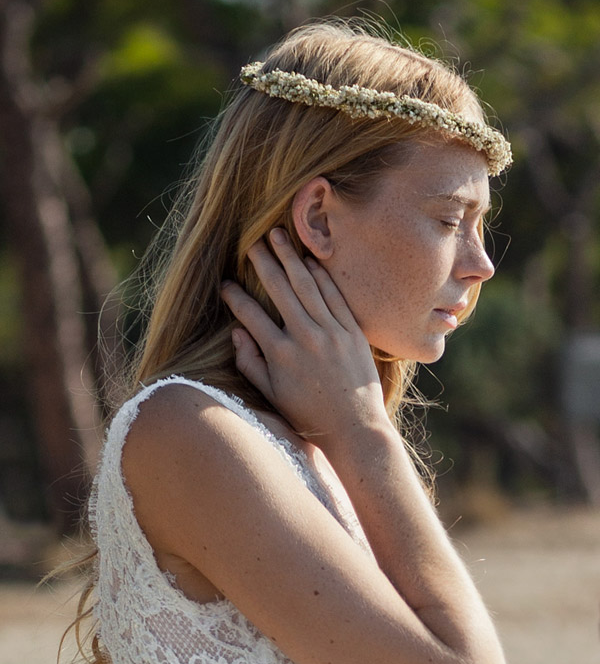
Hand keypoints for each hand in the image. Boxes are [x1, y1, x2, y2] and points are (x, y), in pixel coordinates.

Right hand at [220, 229, 386, 443]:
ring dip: (291, 257)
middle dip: (263, 262)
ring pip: (306, 285)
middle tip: (252, 242)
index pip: (251, 315)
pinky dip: (322, 275)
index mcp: (280, 355)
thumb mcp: (272, 396)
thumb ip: (251, 364)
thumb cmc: (310, 416)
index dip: (235, 297)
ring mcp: (331, 332)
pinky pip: (334, 295)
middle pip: (279, 289)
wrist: (354, 428)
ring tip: (278, 235)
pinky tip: (311, 260)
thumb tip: (236, 335)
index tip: (225, 284)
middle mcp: (304, 338)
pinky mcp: (352, 332)